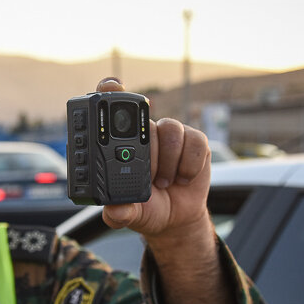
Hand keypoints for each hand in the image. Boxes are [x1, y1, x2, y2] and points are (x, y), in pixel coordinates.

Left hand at [97, 78, 210, 239]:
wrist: (176, 218)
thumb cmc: (146, 209)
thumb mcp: (129, 215)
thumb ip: (119, 213)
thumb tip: (114, 211)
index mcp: (119, 145)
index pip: (111, 109)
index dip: (110, 91)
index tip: (111, 86)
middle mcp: (144, 133)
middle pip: (146, 123)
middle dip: (148, 153)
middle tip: (150, 176)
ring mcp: (169, 135)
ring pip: (170, 130)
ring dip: (168, 162)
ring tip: (164, 182)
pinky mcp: (193, 141)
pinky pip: (193, 141)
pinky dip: (188, 165)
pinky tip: (182, 178)